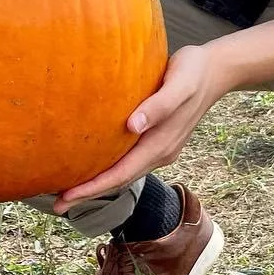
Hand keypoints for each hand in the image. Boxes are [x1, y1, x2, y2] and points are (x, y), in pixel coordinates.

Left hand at [53, 45, 226, 212]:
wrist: (217, 70)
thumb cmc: (194, 71)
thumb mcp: (178, 84)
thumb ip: (158, 106)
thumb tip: (133, 126)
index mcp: (162, 143)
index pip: (122, 173)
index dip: (94, 188)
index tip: (66, 197)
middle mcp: (161, 151)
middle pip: (120, 180)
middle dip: (90, 193)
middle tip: (56, 204)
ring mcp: (162, 148)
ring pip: (126, 173)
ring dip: (99, 183)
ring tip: (70, 188)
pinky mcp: (160, 139)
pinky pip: (131, 160)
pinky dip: (111, 168)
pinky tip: (96, 162)